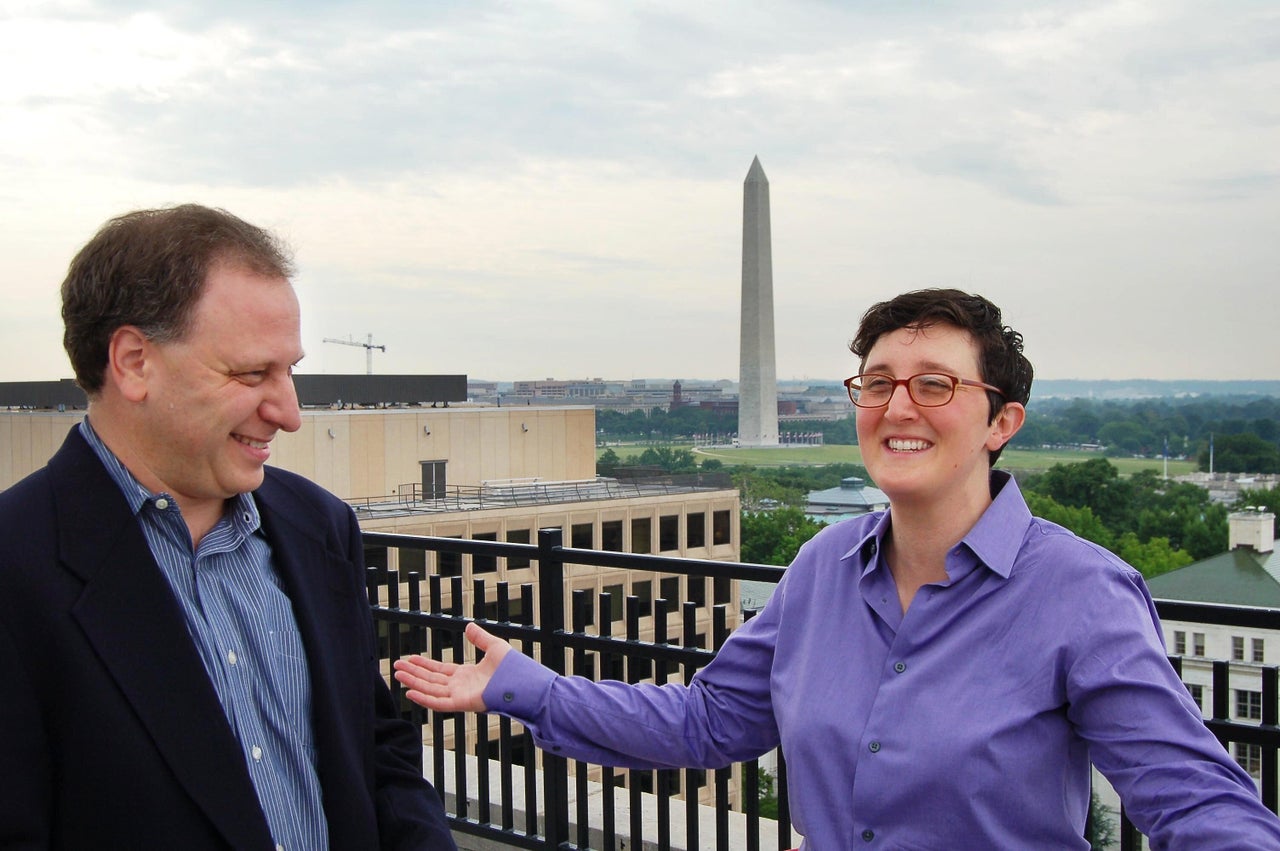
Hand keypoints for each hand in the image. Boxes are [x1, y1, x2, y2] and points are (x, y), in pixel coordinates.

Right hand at [393, 622, 510, 712]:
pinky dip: (423, 698)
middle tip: (396, 666)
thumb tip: (469, 626)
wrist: (525, 683)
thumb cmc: (515, 668)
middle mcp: (460, 687)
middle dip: (413, 673)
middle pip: (431, 679)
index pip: (440, 670)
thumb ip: (480, 638)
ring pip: (430, 689)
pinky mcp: (462, 704)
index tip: (410, 659)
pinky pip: (438, 703)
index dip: (424, 664)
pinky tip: (409, 692)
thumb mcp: (494, 647)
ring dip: (413, 682)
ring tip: (397, 674)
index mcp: (467, 675)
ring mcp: (460, 696)